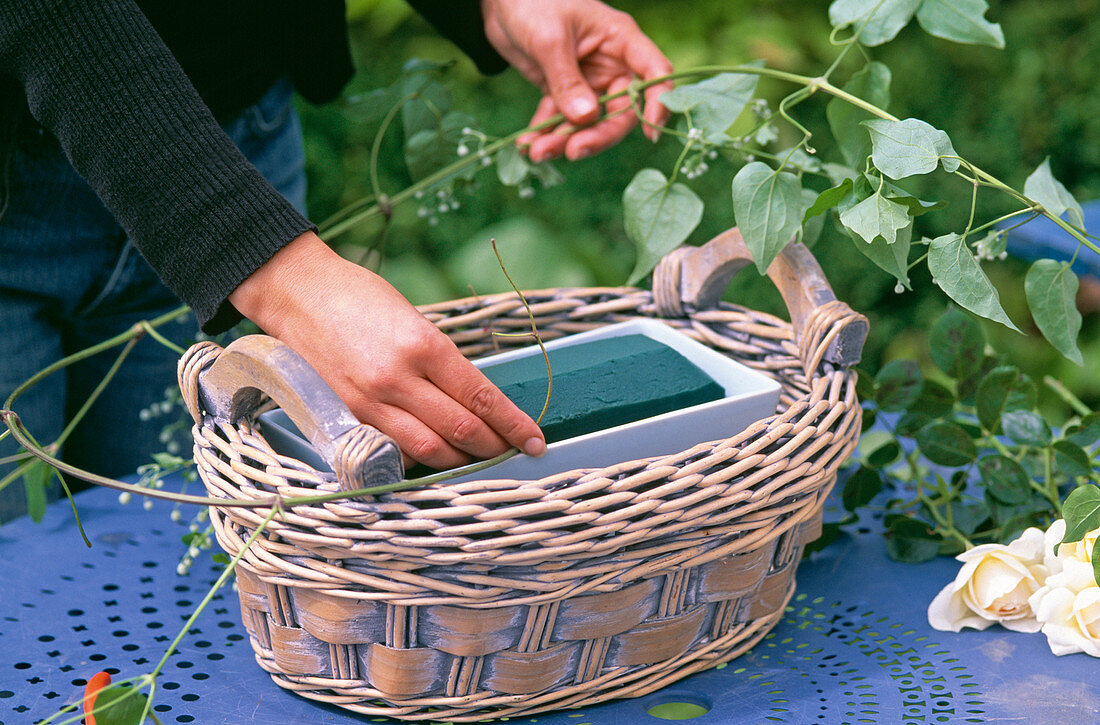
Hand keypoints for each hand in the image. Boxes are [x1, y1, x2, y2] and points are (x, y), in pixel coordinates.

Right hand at [228, 232, 546, 469]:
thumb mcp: (415, 320)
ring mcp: (370, 402)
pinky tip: (435, 458)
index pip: (481, 397)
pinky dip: (420, 459)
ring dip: (461, 461)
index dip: (514, 424)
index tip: (536, 439)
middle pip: (461, 430)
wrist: (297, 293)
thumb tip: (476, 401)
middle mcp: (398, 379)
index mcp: (423, 345)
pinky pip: (394, 451)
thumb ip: (442, 362)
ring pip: (429, 451)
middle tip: (514, 452)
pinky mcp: (347, 416)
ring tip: (480, 459)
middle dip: (495, 447)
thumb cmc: (361, 298)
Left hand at [481, 0, 672, 161]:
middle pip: (621, 111)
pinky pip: (560, 120)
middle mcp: (611, 64)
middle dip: (597, 135)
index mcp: (621, 40)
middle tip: (572, 152)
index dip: (657, 103)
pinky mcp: (564, 92)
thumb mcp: (550, 39)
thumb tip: (586, 118)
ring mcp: (588, 81)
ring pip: (588, 122)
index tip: (650, 134)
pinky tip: (528, 145)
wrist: (500, 0)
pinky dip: (545, 134)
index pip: (654, 73)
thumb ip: (567, 80)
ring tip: (536, 152)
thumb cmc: (532, 2)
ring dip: (564, 140)